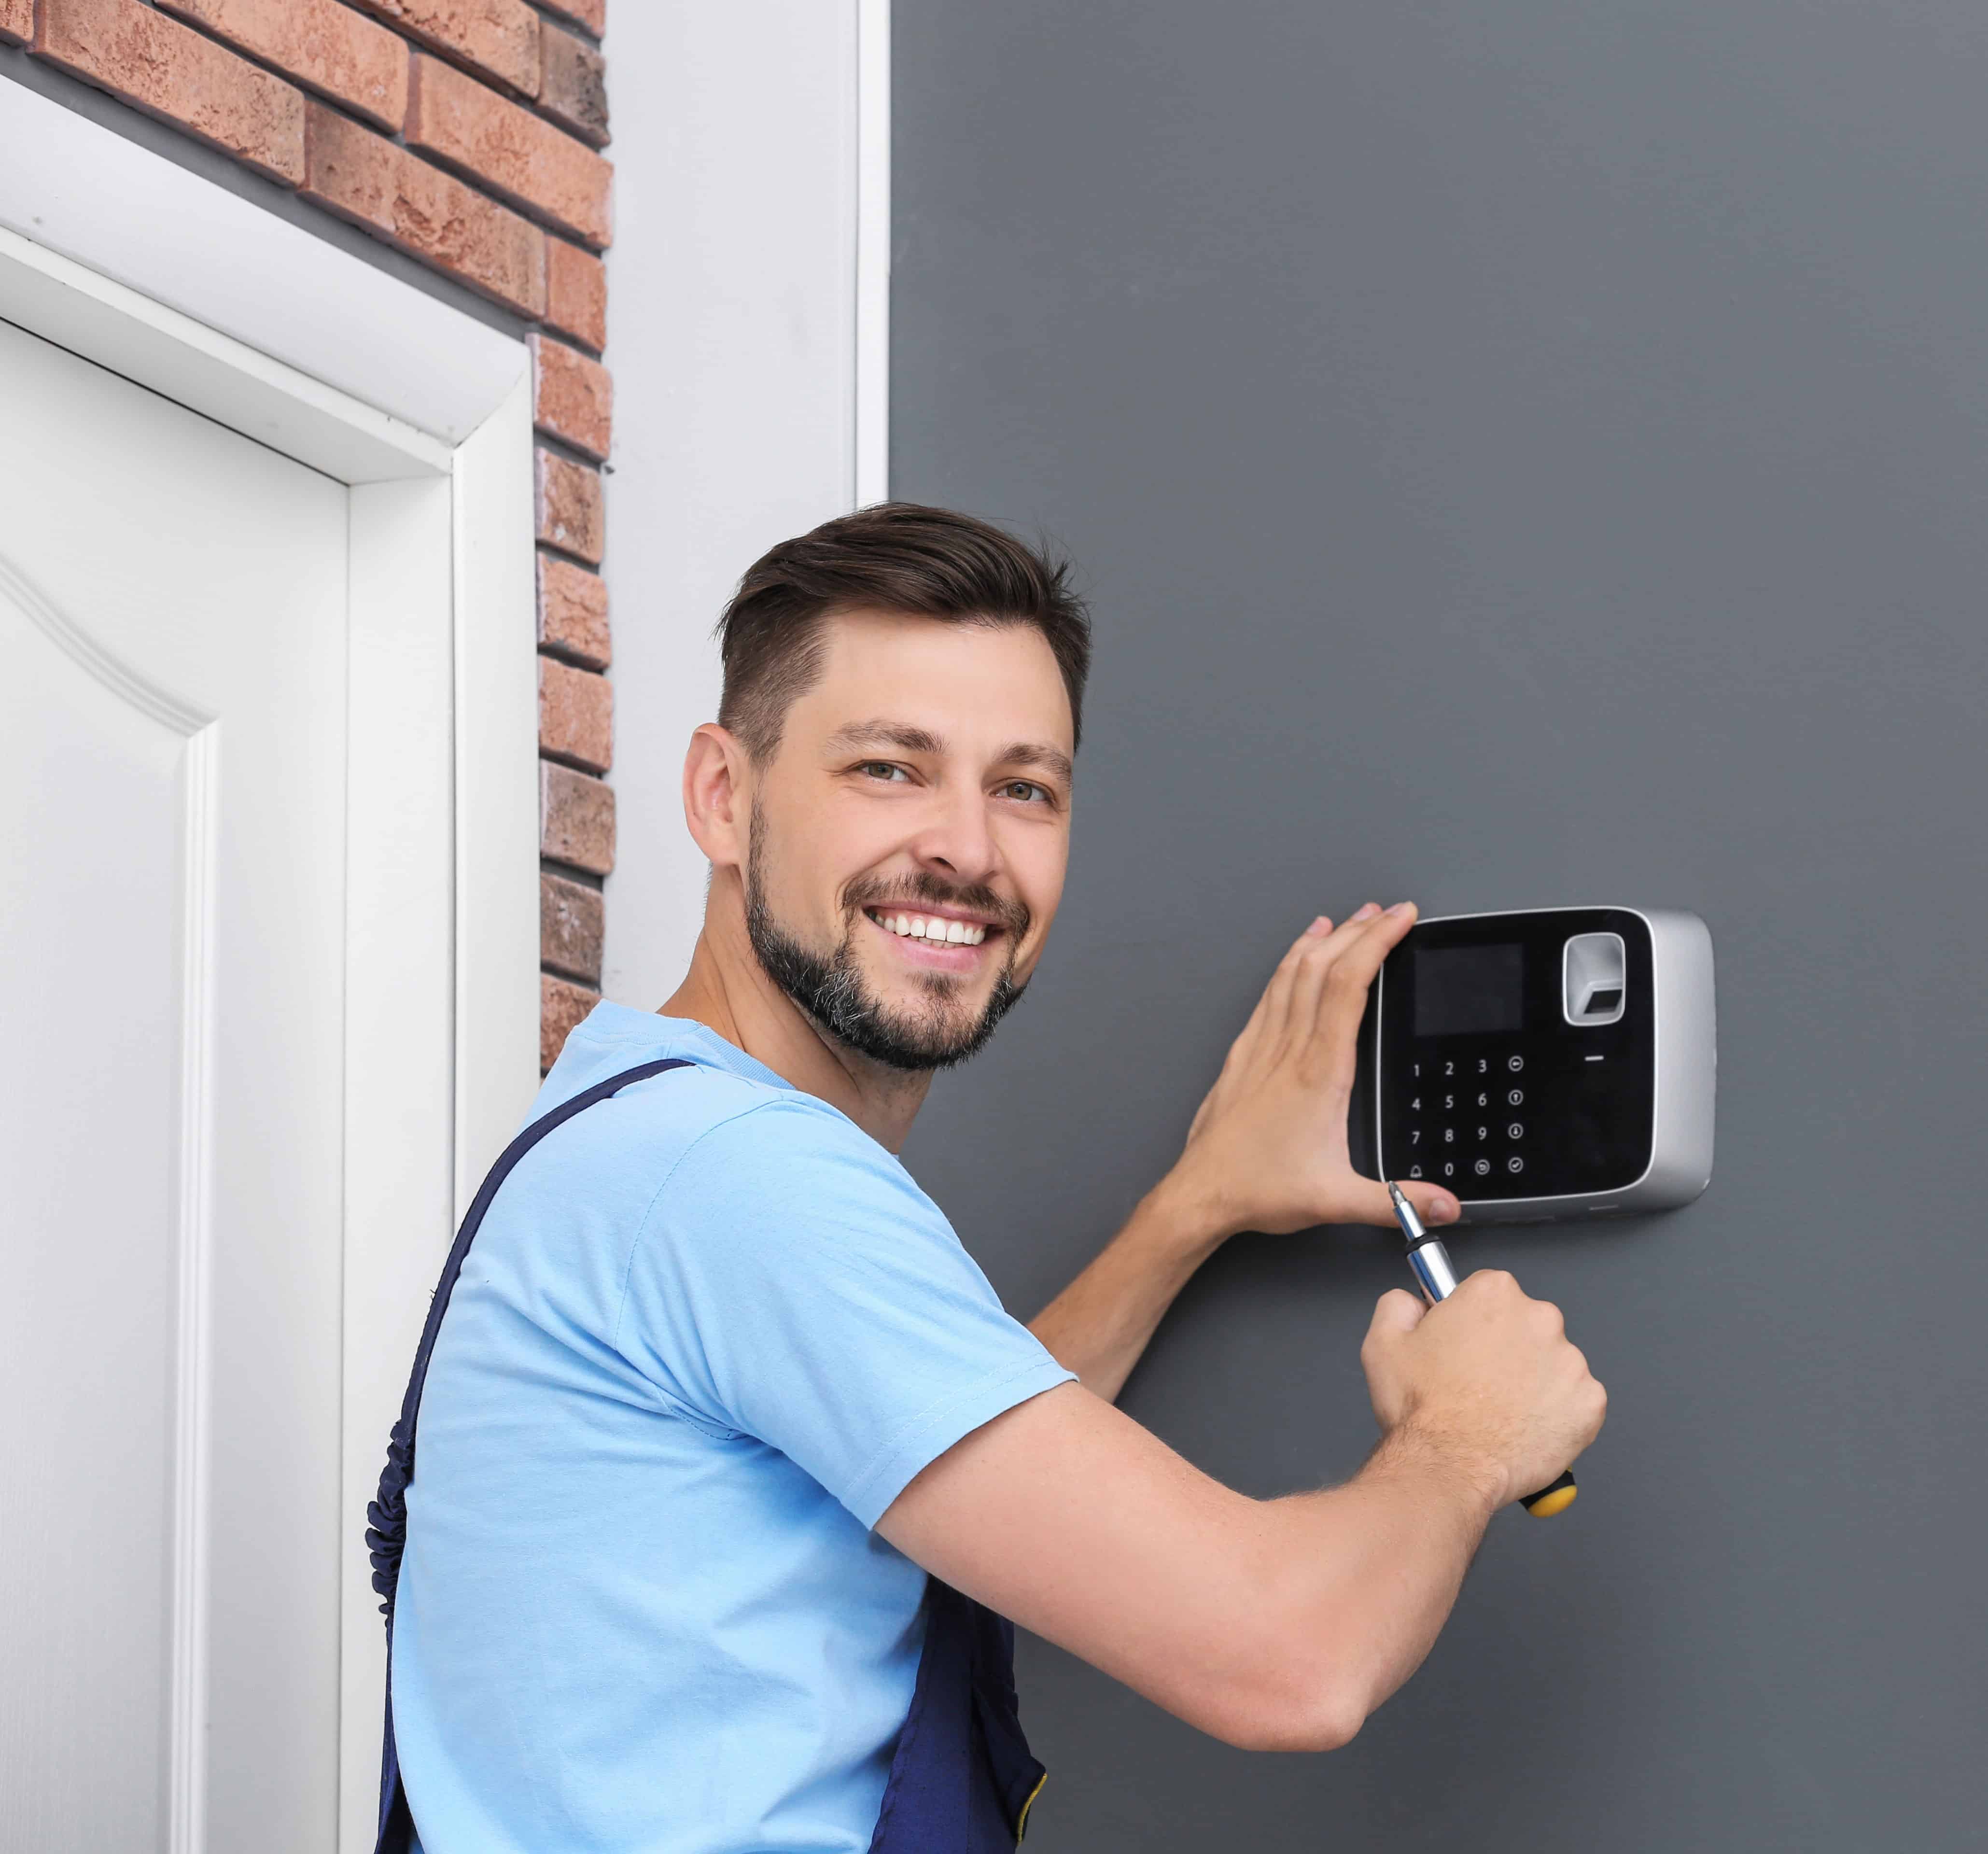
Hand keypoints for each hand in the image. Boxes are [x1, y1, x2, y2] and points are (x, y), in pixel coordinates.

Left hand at [1164, 903, 1457, 1238]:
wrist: (1200, 1194)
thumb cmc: (1258, 1190)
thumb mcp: (1336, 1200)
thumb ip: (1396, 1201)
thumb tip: (1445, 1206)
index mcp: (1318, 1072)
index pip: (1349, 987)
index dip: (1375, 944)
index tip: (1399, 919)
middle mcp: (1288, 1051)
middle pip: (1322, 969)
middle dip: (1358, 932)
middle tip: (1385, 911)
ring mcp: (1261, 1049)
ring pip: (1291, 975)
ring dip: (1321, 942)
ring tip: (1343, 920)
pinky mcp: (1243, 1057)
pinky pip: (1267, 996)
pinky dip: (1286, 966)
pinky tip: (1293, 959)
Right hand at [1361, 1272, 1606, 1506]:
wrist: (1449, 1466)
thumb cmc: (1422, 1410)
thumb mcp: (1383, 1342)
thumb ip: (1399, 1305)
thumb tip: (1413, 1302)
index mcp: (1494, 1294)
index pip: (1491, 1293)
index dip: (1473, 1321)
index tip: (1466, 1344)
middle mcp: (1539, 1317)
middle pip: (1527, 1324)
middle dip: (1508, 1349)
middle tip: (1480, 1384)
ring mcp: (1570, 1361)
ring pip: (1553, 1364)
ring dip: (1534, 1382)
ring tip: (1501, 1412)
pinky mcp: (1589, 1402)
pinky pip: (1578, 1402)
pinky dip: (1557, 1415)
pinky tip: (1526, 1428)